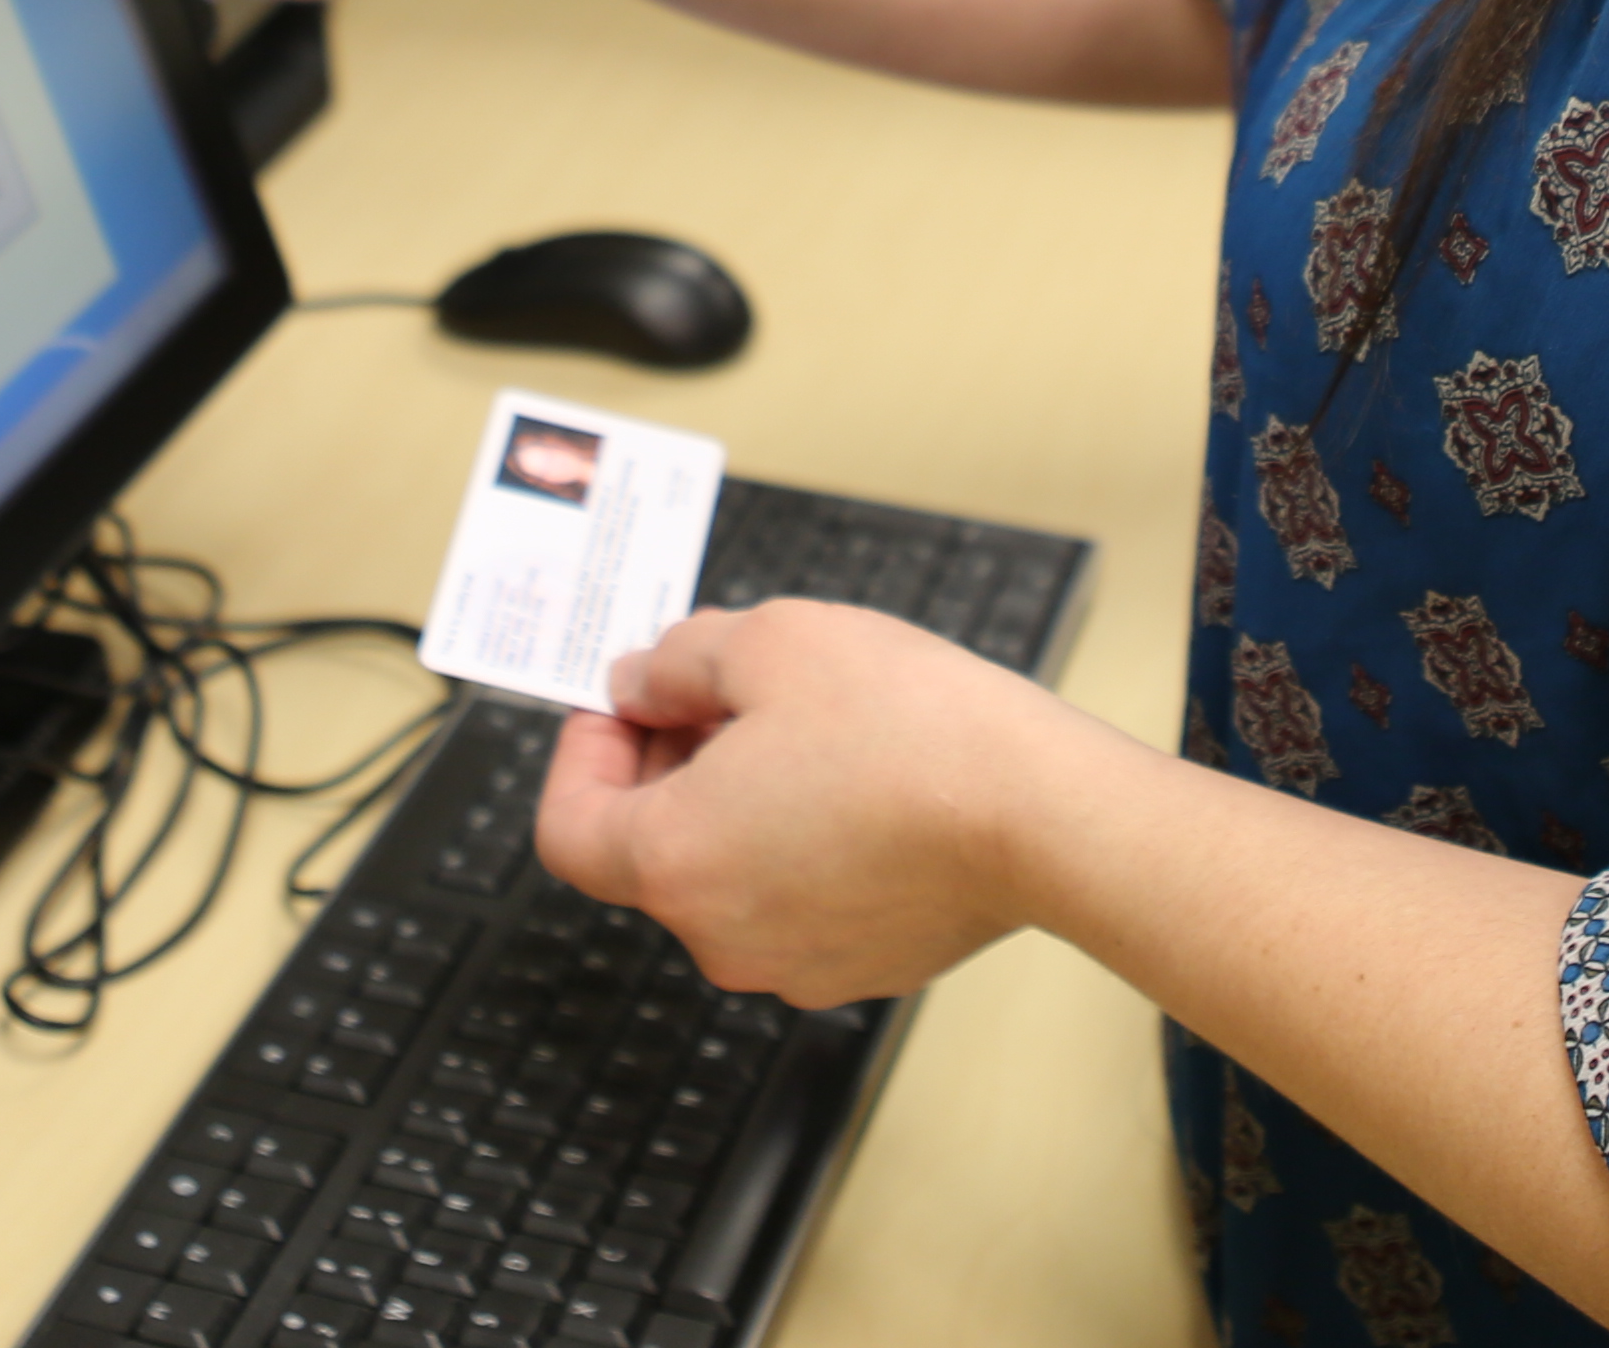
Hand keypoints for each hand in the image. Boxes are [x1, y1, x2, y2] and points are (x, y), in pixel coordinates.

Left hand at [533, 602, 1121, 1008]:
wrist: (1040, 813)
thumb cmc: (908, 728)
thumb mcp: (767, 640)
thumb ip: (676, 661)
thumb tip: (638, 683)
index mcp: (674, 862)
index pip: (568, 830)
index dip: (582, 756)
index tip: (624, 707)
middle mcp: (720, 935)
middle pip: (650, 850)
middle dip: (669, 765)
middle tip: (721, 694)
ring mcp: (792, 965)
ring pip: (728, 875)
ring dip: (738, 804)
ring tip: (804, 729)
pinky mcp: (862, 968)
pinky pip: (798, 901)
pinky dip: (802, 845)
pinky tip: (857, 782)